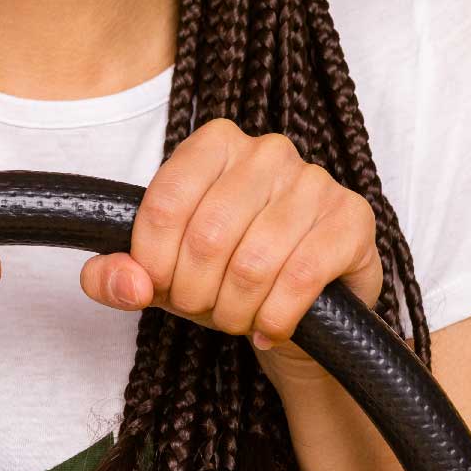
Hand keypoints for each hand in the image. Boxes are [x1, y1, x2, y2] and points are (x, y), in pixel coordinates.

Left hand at [79, 117, 382, 385]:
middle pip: (207, 236)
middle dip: (196, 292)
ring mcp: (314, 180)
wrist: (303, 308)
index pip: (165, 203)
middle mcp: (267, 150)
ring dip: (235, 310)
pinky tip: (269, 327)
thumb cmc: (225, 276)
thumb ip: (118, 276)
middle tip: (203, 309)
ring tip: (236, 318)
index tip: (159, 287)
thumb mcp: (162, 274)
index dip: (153, 261)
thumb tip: (128, 283)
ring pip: (254, 261)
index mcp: (215, 143)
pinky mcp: (352, 218)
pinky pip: (301, 276)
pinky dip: (276, 316)